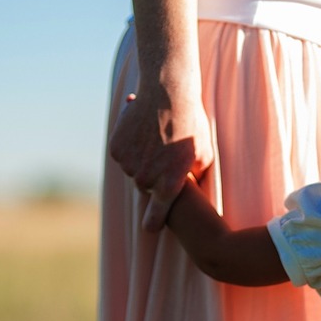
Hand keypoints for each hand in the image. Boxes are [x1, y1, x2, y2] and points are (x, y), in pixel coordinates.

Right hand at [109, 82, 213, 231]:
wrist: (167, 94)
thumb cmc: (192, 126)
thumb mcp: (204, 155)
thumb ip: (195, 179)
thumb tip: (193, 193)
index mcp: (168, 186)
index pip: (155, 218)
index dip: (153, 222)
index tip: (151, 226)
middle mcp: (145, 179)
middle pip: (146, 187)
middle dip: (154, 177)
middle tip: (165, 155)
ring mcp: (128, 164)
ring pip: (133, 170)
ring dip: (142, 160)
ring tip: (156, 139)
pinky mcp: (117, 149)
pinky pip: (123, 154)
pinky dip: (130, 145)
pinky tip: (143, 130)